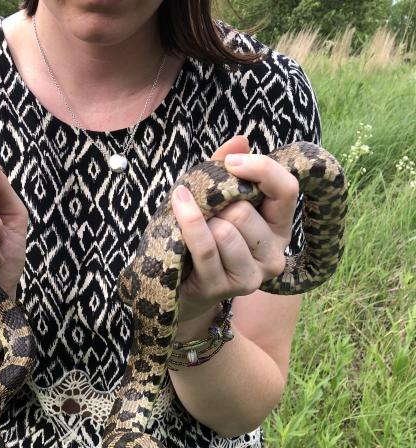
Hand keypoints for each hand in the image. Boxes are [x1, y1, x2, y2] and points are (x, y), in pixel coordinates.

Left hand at [171, 135, 298, 326]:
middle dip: (216, 206)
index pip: (287, 189)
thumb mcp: (214, 200)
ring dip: (201, 223)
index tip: (231, 164)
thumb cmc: (201, 237)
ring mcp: (251, 277)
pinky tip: (178, 208)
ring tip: (195, 234)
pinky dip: (189, 225)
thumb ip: (226, 170)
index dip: (261, 169)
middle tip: (205, 216)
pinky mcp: (224, 288)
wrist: (178, 285)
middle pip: (245, 211)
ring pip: (226, 230)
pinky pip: (206, 247)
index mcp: (279, 227)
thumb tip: (240, 141)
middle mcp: (273, 255)